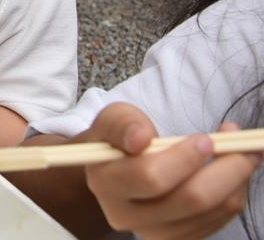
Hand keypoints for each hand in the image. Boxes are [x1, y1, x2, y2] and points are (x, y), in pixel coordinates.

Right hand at [80, 103, 259, 239]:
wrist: (117, 170)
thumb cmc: (119, 141)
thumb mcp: (112, 120)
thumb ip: (123, 124)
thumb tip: (141, 138)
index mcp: (106, 184)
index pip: (152, 177)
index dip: (185, 158)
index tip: (205, 139)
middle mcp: (128, 216)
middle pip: (190, 200)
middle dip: (226, 169)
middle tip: (241, 143)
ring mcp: (155, 232)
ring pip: (212, 210)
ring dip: (237, 178)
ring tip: (242, 151)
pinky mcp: (179, 238)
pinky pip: (220, 219)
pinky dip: (234, 192)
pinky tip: (229, 170)